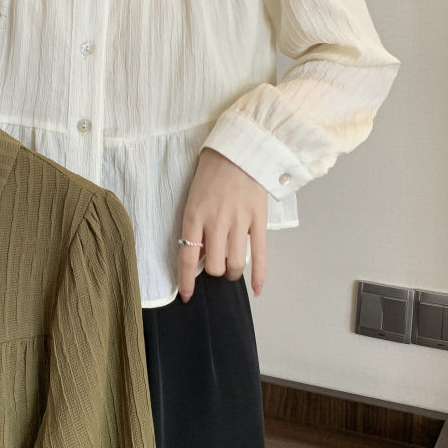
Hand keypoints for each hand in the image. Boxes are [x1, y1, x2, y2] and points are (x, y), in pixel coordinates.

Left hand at [178, 147, 266, 301]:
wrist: (238, 150)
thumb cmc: (211, 172)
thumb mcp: (194, 198)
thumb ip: (195, 226)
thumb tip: (199, 255)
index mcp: (194, 216)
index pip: (187, 257)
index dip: (187, 281)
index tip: (187, 296)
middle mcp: (216, 222)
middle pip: (214, 265)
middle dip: (214, 272)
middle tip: (216, 266)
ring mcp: (239, 222)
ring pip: (235, 263)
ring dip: (233, 272)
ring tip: (231, 269)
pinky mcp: (259, 220)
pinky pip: (260, 254)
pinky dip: (259, 275)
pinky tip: (257, 288)